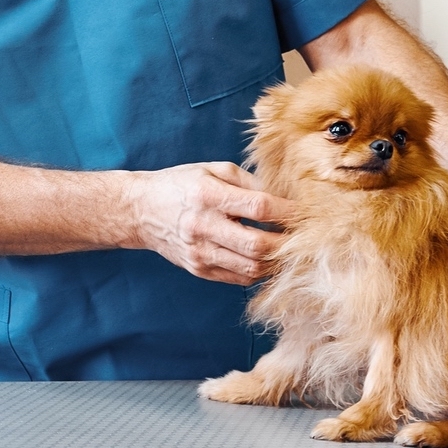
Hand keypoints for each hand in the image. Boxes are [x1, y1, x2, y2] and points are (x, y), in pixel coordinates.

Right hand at [125, 162, 294, 285]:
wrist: (141, 211)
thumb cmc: (181, 185)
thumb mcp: (213, 169)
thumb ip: (248, 182)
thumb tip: (282, 197)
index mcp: (208, 195)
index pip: (258, 207)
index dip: (287, 212)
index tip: (306, 213)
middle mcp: (203, 226)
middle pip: (257, 245)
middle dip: (287, 243)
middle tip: (304, 237)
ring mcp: (200, 253)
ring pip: (251, 268)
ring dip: (276, 261)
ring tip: (288, 250)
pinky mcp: (199, 270)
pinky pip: (239, 278)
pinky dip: (259, 271)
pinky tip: (267, 259)